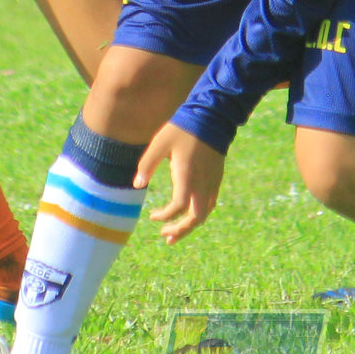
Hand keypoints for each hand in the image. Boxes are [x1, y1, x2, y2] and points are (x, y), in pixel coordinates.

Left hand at [136, 122, 224, 243]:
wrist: (211, 117)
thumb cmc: (182, 130)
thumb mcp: (160, 143)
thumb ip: (147, 164)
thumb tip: (137, 185)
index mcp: (187, 176)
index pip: (178, 207)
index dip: (165, 216)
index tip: (152, 216)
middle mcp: (202, 183)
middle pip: (196, 218)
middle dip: (181, 230)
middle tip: (166, 236)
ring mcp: (212, 182)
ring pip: (205, 213)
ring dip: (191, 226)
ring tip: (176, 232)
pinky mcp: (217, 178)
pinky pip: (210, 204)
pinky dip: (199, 214)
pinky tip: (190, 213)